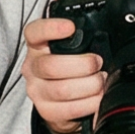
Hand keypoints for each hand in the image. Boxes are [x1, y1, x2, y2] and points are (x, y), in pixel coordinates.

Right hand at [23, 16, 103, 133]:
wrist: (64, 100)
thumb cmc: (72, 68)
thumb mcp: (74, 48)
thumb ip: (81, 36)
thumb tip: (94, 22)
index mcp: (38, 46)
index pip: (34, 33)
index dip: (50, 28)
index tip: (70, 27)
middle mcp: (33, 68)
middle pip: (51, 66)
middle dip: (83, 65)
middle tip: (98, 63)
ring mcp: (37, 91)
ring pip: (62, 90)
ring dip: (89, 85)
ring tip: (101, 81)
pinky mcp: (46, 111)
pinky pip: (70, 109)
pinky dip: (90, 103)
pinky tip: (98, 97)